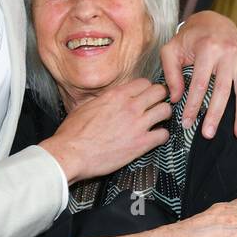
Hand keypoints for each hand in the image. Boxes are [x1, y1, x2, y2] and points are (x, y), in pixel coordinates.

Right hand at [39, 78, 171, 185]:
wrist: (71, 153)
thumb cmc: (73, 134)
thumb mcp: (85, 107)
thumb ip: (102, 100)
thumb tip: (107, 99)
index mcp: (116, 96)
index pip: (143, 83)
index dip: (145, 89)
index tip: (144, 96)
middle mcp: (130, 107)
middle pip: (159, 92)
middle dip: (159, 98)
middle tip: (155, 105)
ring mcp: (137, 125)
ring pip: (165, 111)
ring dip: (163, 115)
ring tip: (158, 121)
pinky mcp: (140, 144)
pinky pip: (163, 135)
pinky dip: (162, 136)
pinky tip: (155, 138)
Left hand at [161, 10, 236, 139]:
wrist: (215, 19)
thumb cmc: (189, 38)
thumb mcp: (171, 49)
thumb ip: (170, 73)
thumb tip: (176, 99)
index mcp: (209, 48)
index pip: (200, 84)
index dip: (193, 105)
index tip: (186, 123)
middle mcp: (229, 53)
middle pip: (223, 90)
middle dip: (216, 115)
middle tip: (208, 135)